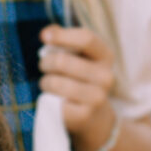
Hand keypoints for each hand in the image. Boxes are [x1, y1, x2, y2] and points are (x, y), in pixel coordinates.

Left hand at [38, 26, 114, 150]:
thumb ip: (63, 40)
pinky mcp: (84, 116)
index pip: (86, 38)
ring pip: (54, 82)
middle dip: (45, 63)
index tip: (43, 37)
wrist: (94, 118)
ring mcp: (97, 98)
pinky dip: (47, 100)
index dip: (62, 36)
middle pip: (62, 61)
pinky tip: (54, 101)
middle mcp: (106, 76)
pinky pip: (53, 102)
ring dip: (44, 82)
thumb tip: (47, 33)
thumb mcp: (78, 57)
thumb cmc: (79, 79)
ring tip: (49, 85)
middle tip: (45, 67)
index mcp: (105, 56)